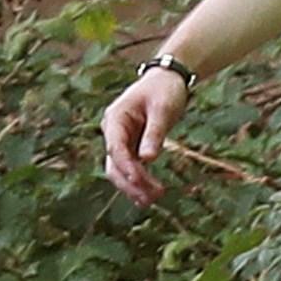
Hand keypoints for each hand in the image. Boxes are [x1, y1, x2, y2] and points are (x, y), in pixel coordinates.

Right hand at [102, 62, 191, 202]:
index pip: (115, 147)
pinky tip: (148, 196)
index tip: (140, 180)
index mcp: (115, 118)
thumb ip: (155, 133)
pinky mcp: (131, 146)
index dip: (126, 166)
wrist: (167, 80)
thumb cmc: (164, 90)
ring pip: (120, 170)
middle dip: (130, 183)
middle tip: (152, 197)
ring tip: (152, 200)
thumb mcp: (163, 109)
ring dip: (134, 186)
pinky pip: (130, 168)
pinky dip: (138, 182)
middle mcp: (113, 131)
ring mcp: (120, 140)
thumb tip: (148, 159)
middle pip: (114, 164)